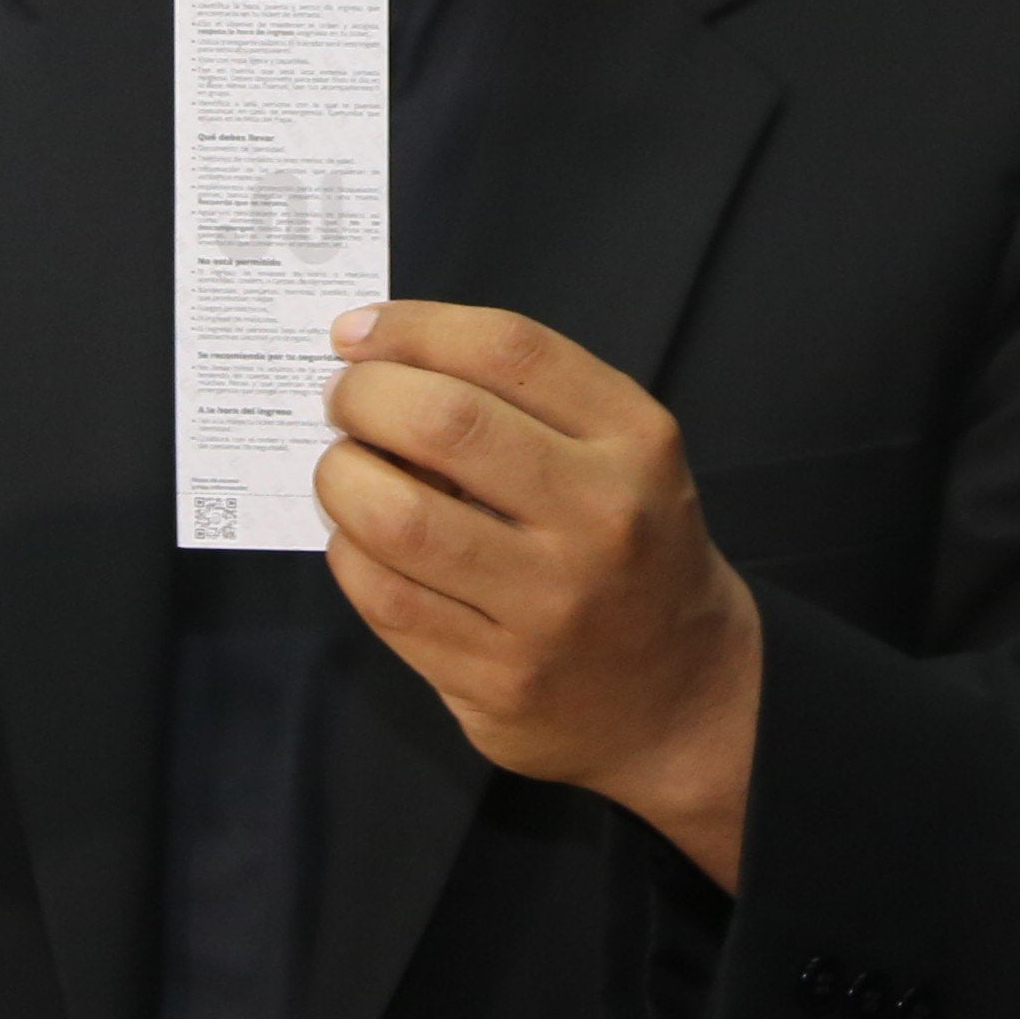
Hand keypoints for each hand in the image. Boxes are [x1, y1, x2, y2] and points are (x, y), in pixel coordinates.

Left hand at [315, 302, 766, 886]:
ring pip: (399, 517)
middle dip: (363, 397)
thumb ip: (520, 400)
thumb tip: (373, 355)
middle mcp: (601, 518)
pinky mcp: (499, 676)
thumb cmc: (627, 546)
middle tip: (344, 402)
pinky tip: (361, 540)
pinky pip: (386, 598)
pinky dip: (350, 553)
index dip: (413, 328)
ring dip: (342, 478)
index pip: (508, 350)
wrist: (678, 691)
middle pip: (445, 423)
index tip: (355, 332)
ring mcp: (549, 606)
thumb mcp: (620, 453)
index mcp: (636, 441)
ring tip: (345, 470)